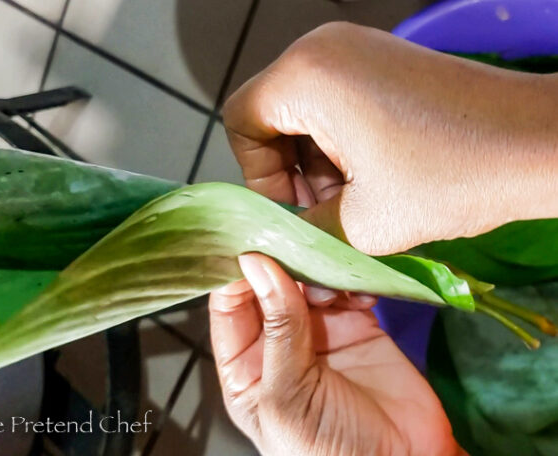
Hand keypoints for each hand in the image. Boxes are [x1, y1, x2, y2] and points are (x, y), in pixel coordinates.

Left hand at [209, 253, 465, 455]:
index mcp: (245, 367)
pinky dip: (353, 280)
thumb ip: (277, 329)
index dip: (235, 274)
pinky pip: (348, 288)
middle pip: (268, 286)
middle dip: (280, 262)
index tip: (249, 241)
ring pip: (307, 280)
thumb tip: (256, 263)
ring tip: (332, 283)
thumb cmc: (329, 451)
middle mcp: (277, 343)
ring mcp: (318, 331)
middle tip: (294, 237)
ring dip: (319, 270)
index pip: (229, 307)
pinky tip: (359, 292)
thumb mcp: (288, 397)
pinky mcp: (356, 324)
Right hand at [223, 22, 557, 254]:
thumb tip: (279, 256)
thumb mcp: (363, 221)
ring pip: (303, 115)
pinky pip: (334, 105)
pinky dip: (339, 146)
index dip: (256, 175)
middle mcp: (322, 48)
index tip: (290, 212)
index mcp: (306, 75)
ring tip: (352, 205)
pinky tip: (371, 180)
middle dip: (288, 174)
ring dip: (315, 166)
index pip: (240, 121)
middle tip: (320, 216)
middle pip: (270, 117)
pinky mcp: (381, 62)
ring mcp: (355, 49)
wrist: (539, 142)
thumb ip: (305, 236)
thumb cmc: (451, 176)